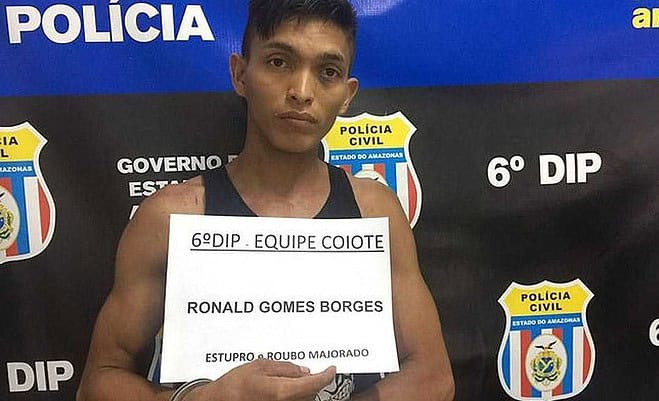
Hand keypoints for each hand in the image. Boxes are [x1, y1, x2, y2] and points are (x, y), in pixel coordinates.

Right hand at [185, 359, 335, 400]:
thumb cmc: (235, 385)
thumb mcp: (260, 366)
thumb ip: (285, 368)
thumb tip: (302, 370)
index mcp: (283, 390)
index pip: (315, 383)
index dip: (327, 374)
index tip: (331, 368)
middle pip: (311, 392)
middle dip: (314, 380)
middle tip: (312, 370)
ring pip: (304, 399)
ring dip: (304, 388)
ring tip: (291, 379)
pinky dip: (294, 395)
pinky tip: (284, 388)